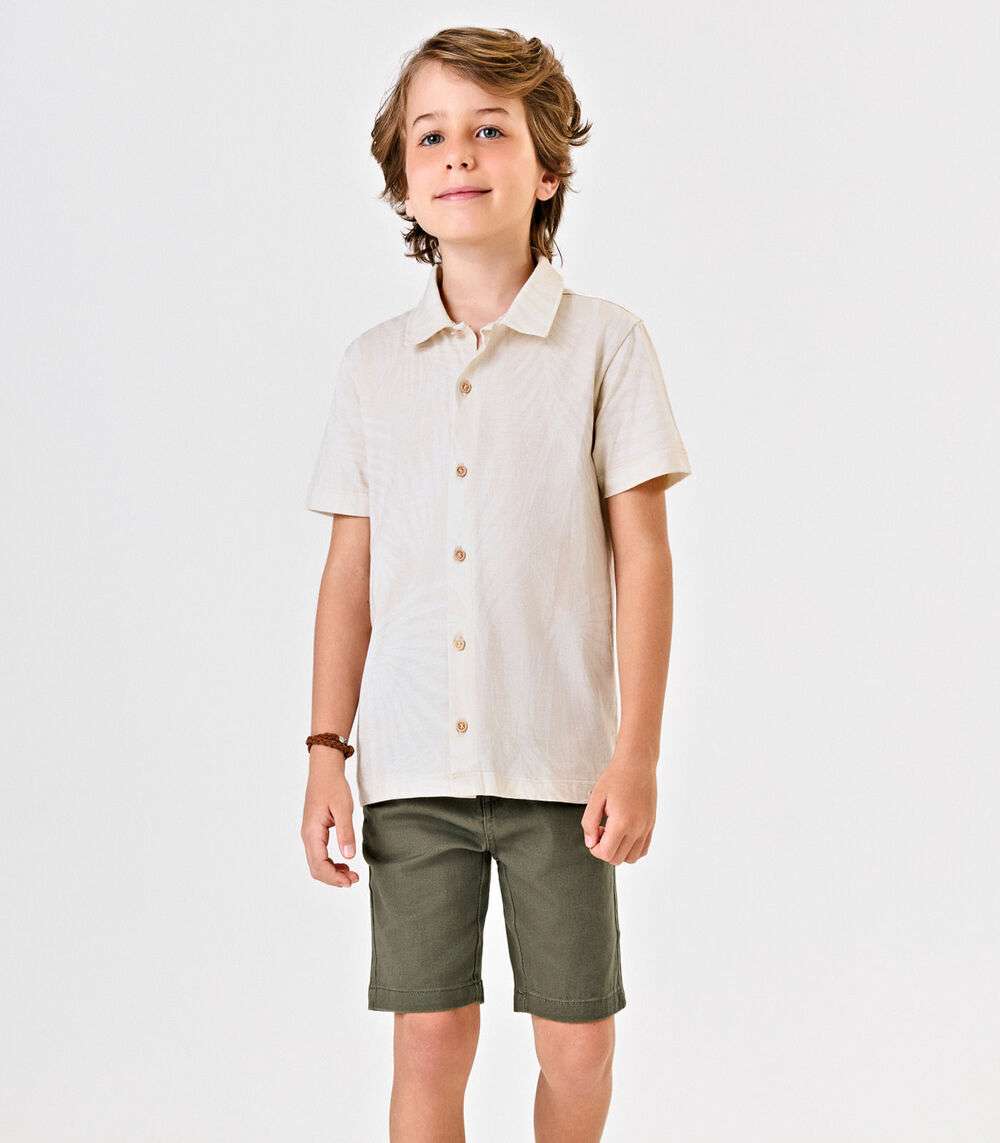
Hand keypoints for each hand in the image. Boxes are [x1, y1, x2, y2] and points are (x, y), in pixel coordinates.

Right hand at [300, 748, 360, 887]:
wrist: (324, 771)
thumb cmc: (333, 786)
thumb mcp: (343, 808)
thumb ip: (346, 832)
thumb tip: (349, 856)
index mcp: (312, 832)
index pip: (319, 865)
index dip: (334, 877)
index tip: (350, 881)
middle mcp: (308, 836)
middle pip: (316, 868)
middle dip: (333, 878)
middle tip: (354, 879)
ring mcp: (310, 834)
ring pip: (316, 863)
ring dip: (332, 872)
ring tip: (351, 874)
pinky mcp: (314, 831)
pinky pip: (319, 854)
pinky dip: (330, 863)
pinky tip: (344, 862)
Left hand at [580, 749, 656, 864]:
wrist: (637, 763)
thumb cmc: (615, 777)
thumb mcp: (596, 797)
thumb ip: (589, 822)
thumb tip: (590, 843)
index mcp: (622, 822)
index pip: (606, 854)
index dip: (594, 848)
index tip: (594, 831)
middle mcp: (637, 828)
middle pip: (617, 859)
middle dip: (604, 849)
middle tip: (601, 829)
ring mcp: (647, 828)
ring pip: (631, 858)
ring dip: (618, 851)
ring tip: (612, 830)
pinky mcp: (651, 825)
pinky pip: (642, 850)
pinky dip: (631, 849)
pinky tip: (623, 832)